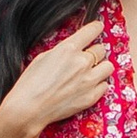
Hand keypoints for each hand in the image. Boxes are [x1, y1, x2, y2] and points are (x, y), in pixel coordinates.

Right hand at [5, 22, 112, 137]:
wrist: (28, 109)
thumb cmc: (30, 83)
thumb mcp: (43, 57)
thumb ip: (63, 51)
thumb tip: (74, 50)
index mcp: (68, 49)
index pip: (92, 30)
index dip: (96, 28)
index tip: (97, 28)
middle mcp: (82, 62)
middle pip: (101, 49)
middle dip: (94, 52)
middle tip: (86, 58)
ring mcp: (89, 80)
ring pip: (108, 67)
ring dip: (100, 67)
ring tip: (91, 72)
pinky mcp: (91, 97)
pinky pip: (104, 85)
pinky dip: (98, 85)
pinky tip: (87, 87)